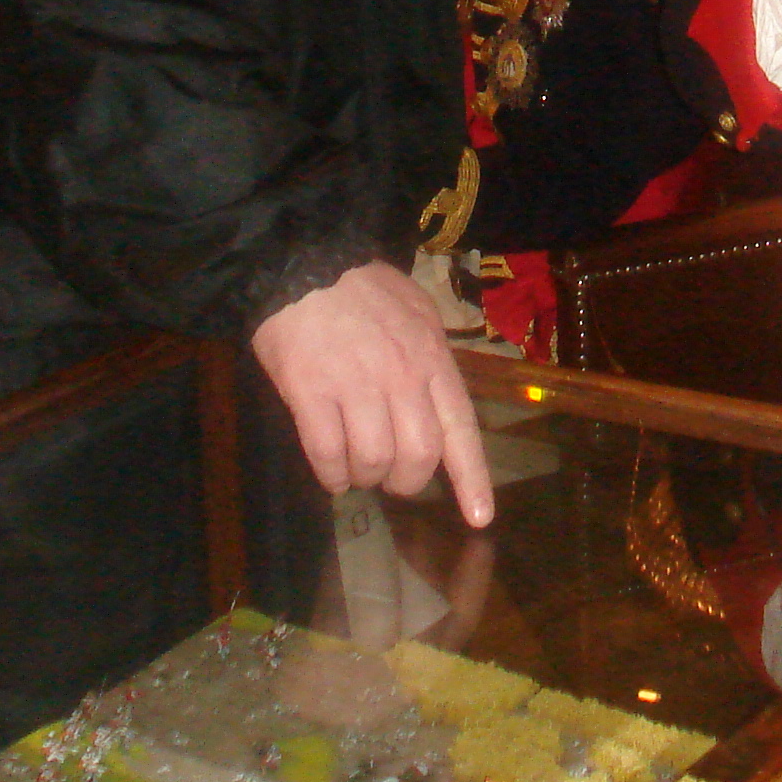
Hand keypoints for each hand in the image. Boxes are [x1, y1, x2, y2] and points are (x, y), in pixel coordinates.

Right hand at [251, 260, 494, 527]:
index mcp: (431, 358)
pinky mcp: (311, 393)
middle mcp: (400, 377)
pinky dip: (331, 474)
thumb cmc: (361, 288)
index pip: (460, 429)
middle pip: (418, 456)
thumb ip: (430, 359)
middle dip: (406, 481)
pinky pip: (327, 455)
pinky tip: (330, 470)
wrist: (302, 262)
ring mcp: (355, 386)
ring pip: (373, 461)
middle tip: (391, 478)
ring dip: (365, 476)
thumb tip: (437, 405)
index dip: (472, 479)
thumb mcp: (416, 312)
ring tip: (356, 468)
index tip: (480, 518)